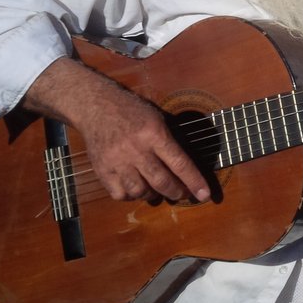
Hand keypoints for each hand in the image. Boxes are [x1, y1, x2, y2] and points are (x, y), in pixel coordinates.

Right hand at [24, 57, 210, 203]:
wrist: (97, 106)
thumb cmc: (132, 111)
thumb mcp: (157, 118)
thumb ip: (170, 141)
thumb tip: (188, 169)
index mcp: (153, 133)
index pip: (179, 163)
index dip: (194, 181)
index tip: (205, 195)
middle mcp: (136, 149)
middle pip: (161, 181)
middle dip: (177, 192)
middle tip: (183, 194)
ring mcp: (117, 161)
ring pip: (140, 191)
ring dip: (153, 195)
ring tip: (157, 189)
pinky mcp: (102, 169)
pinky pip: (120, 194)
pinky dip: (131, 195)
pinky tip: (136, 187)